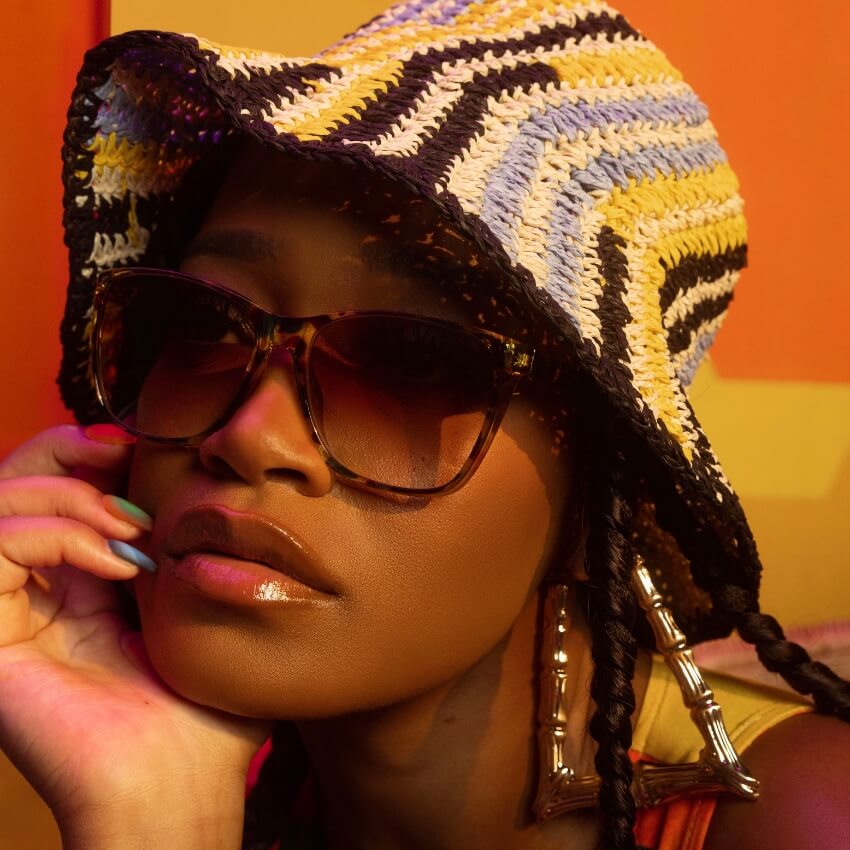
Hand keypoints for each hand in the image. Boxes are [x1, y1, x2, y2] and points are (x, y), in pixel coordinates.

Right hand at [0, 426, 272, 844]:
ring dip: (71, 494)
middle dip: (66, 452)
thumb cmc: (203, 710)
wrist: (178, 786)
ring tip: (133, 527)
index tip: (142, 446)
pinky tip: (117, 560)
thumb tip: (175, 492)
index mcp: (81, 587)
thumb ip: (182, 553)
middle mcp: (37, 595)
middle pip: (15, 485)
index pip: (57, 495)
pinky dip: (56, 533)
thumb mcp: (199, 610)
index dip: (89, 457)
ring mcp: (10, 615)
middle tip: (121, 453)